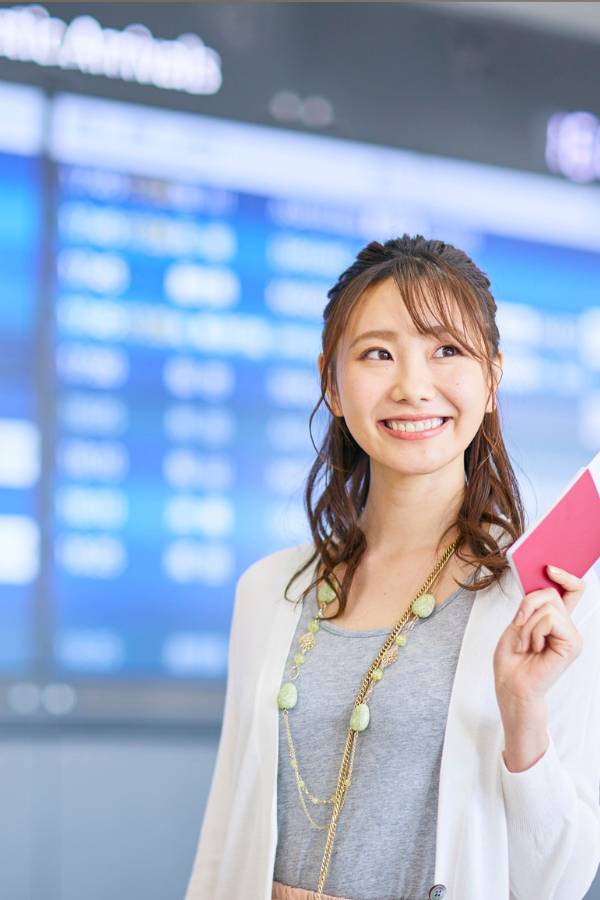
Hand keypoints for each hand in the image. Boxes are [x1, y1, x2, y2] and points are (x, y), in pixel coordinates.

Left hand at [493, 565, 585, 708]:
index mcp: (555, 619)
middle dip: (527, 606)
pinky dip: (533, 631)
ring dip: (528, 624)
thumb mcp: (519, 622)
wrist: (511, 685)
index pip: (572, 590)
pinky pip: (549, 619)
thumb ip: (534, 603)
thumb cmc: (512, 658)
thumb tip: (545, 580)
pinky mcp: (572, 643)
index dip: (565, 575)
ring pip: (548, 606)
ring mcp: (571, 635)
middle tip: (520, 628)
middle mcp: (567, 625)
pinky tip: (533, 648)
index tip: (550, 567)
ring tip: (527, 644)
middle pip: (552, 593)